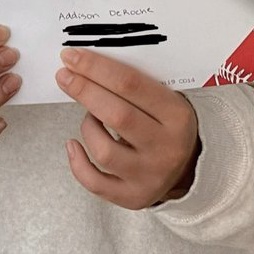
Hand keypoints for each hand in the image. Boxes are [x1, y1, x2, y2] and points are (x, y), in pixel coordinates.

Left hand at [56, 48, 200, 208]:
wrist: (190, 168)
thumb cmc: (167, 125)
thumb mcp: (166, 100)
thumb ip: (134, 85)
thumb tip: (86, 65)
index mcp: (176, 115)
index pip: (131, 84)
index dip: (96, 68)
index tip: (72, 57)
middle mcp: (165, 147)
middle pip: (116, 115)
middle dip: (84, 91)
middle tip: (63, 75)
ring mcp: (149, 175)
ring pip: (104, 150)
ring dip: (87, 127)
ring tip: (90, 117)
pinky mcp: (133, 197)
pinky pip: (95, 183)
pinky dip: (77, 163)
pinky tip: (72, 145)